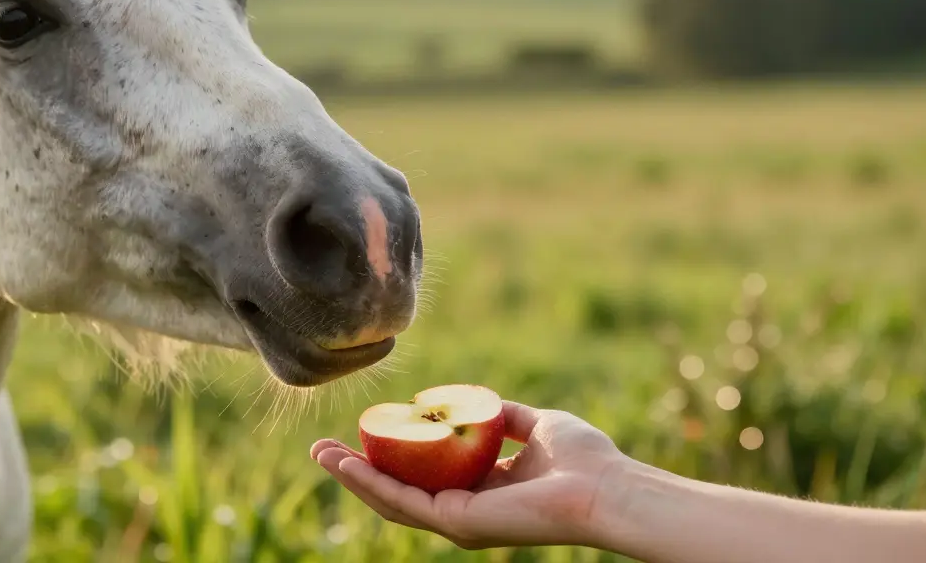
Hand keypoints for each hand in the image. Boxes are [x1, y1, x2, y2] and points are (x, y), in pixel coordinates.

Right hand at [310, 401, 628, 550]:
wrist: (606, 487)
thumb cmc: (584, 459)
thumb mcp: (536, 424)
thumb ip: (505, 416)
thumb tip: (480, 403)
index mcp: (480, 492)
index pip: (423, 477)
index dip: (389, 456)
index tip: (364, 430)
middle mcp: (464, 511)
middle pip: (397, 490)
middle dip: (356, 471)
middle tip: (321, 449)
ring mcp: (459, 522)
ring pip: (392, 500)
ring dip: (352, 478)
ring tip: (320, 455)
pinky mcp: (458, 522)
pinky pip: (405, 502)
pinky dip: (371, 483)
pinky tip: (346, 465)